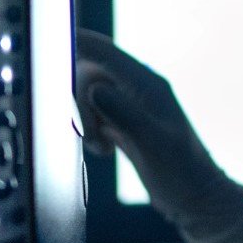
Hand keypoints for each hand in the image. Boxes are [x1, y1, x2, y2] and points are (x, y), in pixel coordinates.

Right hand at [74, 29, 239, 222]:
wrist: (196, 200)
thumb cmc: (181, 174)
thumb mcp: (152, 144)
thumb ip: (123, 113)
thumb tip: (94, 89)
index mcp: (147, 84)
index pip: (101, 50)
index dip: (73, 42)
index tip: (46, 45)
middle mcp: (138, 88)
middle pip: (87, 73)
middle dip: (77, 102)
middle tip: (91, 135)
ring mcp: (131, 104)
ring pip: (87, 95)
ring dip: (84, 119)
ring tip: (101, 146)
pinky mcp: (125, 121)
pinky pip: (94, 112)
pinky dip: (90, 129)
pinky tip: (105, 149)